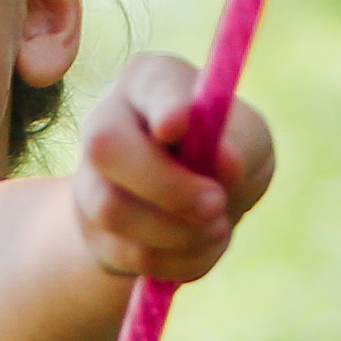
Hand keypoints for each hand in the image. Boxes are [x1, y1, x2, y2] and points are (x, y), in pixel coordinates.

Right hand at [71, 53, 273, 290]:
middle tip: (216, 203)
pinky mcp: (95, 231)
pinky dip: (178, 259)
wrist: (194, 206)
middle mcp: (106, 121)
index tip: (178, 126)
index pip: (147, 83)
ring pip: (113, 210)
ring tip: (217, 227)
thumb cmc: (225, 152)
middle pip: (105, 148)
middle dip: (166, 185)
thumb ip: (242, 141)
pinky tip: (200, 246)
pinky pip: (129, 254)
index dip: (162, 104)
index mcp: (148, 81)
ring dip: (178, 231)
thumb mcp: (249, 138)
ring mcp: (91, 178)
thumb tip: (225, 162)